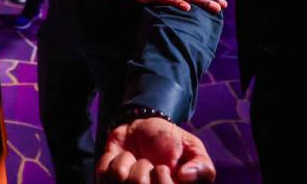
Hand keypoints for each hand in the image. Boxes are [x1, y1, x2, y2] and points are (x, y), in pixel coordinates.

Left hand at [98, 117, 214, 182]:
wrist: (144, 129)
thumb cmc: (172, 143)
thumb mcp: (194, 149)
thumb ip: (202, 166)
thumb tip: (185, 177)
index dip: (162, 179)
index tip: (164, 168)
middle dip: (145, 167)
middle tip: (148, 163)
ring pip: (119, 179)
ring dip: (129, 161)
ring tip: (136, 161)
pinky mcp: (106, 182)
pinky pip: (104, 172)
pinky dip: (113, 158)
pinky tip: (123, 159)